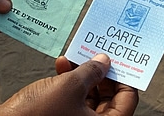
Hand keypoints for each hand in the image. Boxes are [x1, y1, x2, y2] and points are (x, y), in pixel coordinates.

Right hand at [0, 54, 138, 115]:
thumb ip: (91, 71)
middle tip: (98, 55)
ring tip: (79, 56)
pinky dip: (70, 77)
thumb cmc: (36, 115)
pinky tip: (63, 64)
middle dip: (101, 71)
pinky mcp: (64, 111)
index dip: (124, 77)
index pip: (127, 98)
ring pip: (90, 90)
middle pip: (109, 94)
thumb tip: (104, 61)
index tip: (119, 61)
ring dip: (84, 71)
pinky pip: (74, 92)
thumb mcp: (70, 87)